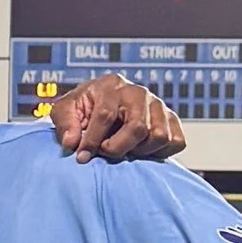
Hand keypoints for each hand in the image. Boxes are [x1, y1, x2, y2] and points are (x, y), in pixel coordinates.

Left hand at [50, 78, 184, 160]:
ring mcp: (158, 105)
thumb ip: (64, 123)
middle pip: (138, 128)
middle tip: (105, 152)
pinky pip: (176, 141)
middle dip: (118, 148)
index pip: (106, 115)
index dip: (92, 140)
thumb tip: (73, 142)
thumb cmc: (83, 109)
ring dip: (139, 151)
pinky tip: (141, 151)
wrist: (102, 106)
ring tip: (124, 150)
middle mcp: (138, 93)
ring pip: (159, 136)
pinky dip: (160, 153)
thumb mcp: (64, 110)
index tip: (82, 157)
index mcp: (111, 85)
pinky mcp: (171, 119)